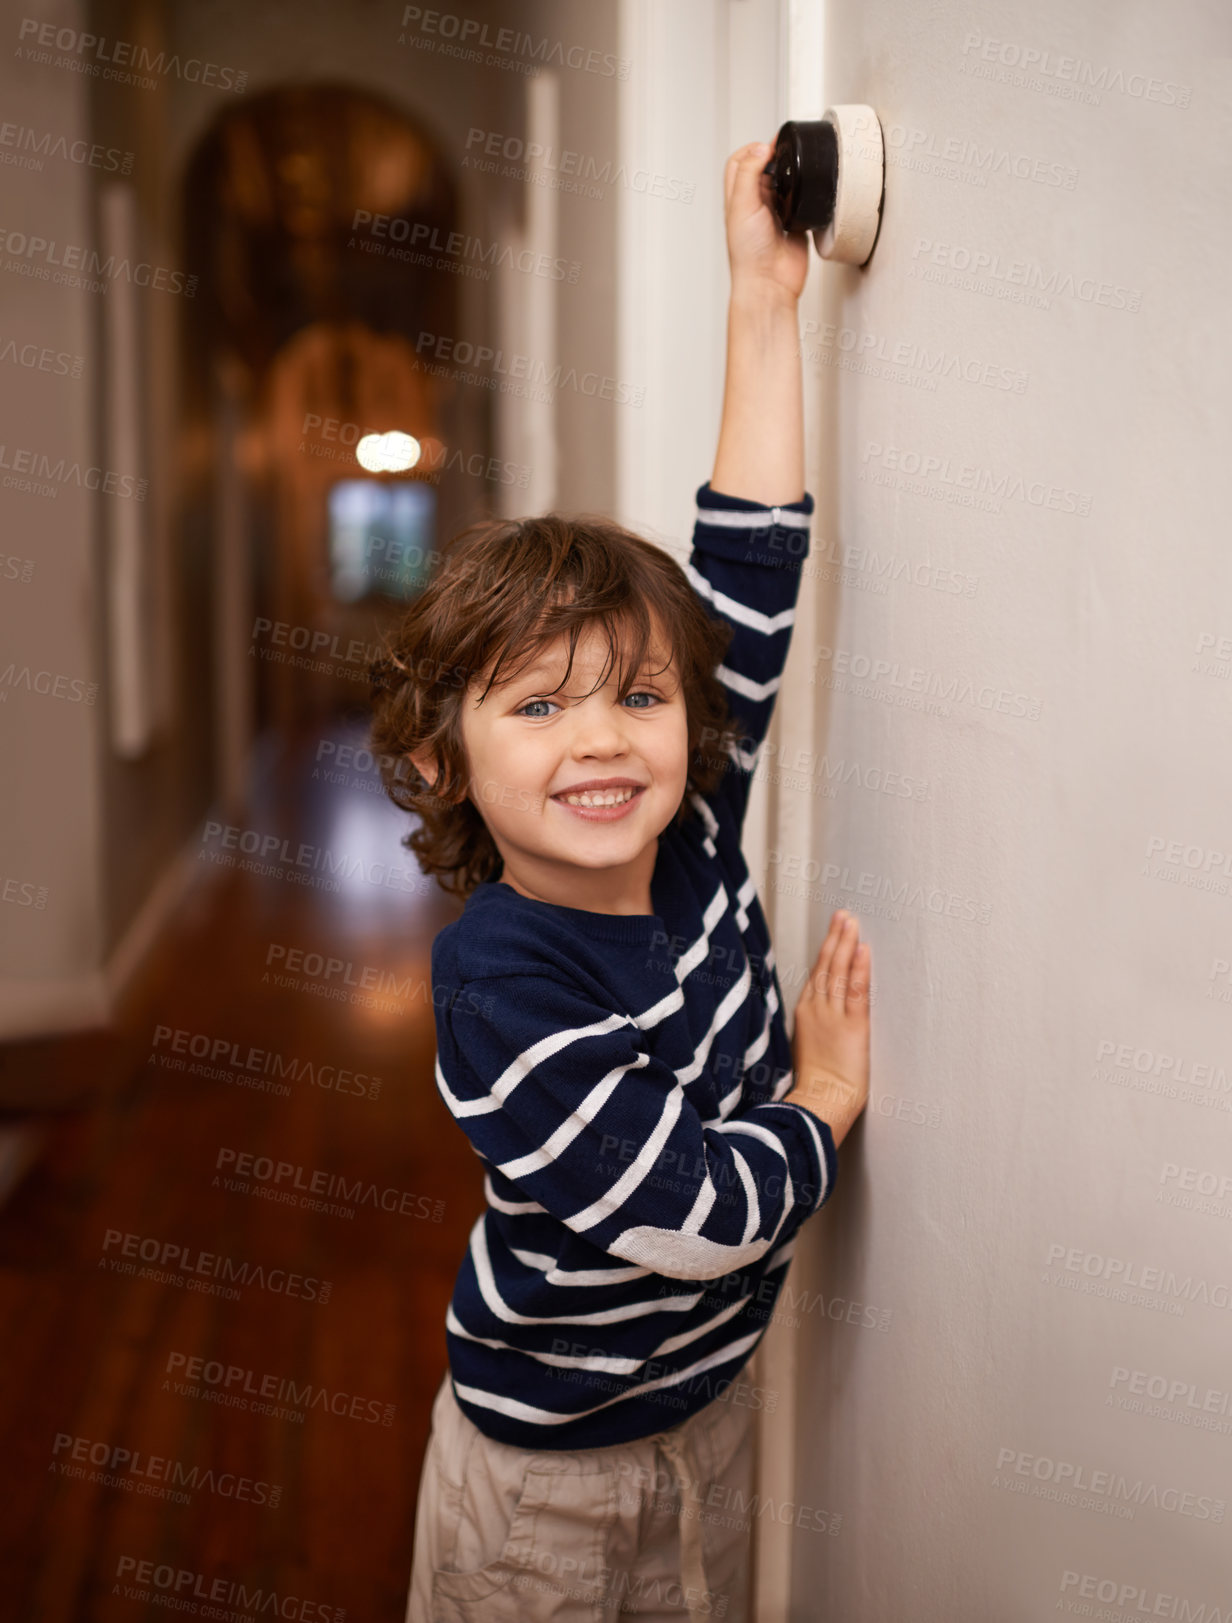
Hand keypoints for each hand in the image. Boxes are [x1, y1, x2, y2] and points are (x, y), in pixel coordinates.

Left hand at [722, 140, 808, 303]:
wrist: (769, 282)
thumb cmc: (748, 254)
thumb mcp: (742, 205)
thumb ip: (749, 174)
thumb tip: (761, 148)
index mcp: (738, 197)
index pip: (740, 161)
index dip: (753, 149)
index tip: (769, 147)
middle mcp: (756, 204)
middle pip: (765, 169)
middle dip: (776, 158)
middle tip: (787, 154)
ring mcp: (776, 213)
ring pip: (785, 184)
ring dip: (792, 175)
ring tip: (798, 171)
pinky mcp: (795, 223)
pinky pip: (802, 202)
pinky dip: (806, 194)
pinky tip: (807, 192)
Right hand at [784, 910, 870, 1146]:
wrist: (820, 1104)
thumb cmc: (816, 1087)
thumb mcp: (806, 1050)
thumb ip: (813, 1031)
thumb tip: (820, 1025)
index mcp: (804, 1015)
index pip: (816, 976)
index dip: (825, 952)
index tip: (833, 933)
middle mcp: (816, 1009)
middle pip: (826, 966)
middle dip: (835, 938)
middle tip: (843, 916)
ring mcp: (833, 1016)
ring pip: (839, 971)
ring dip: (846, 944)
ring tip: (852, 922)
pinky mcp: (852, 1026)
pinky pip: (857, 990)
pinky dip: (860, 968)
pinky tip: (863, 949)